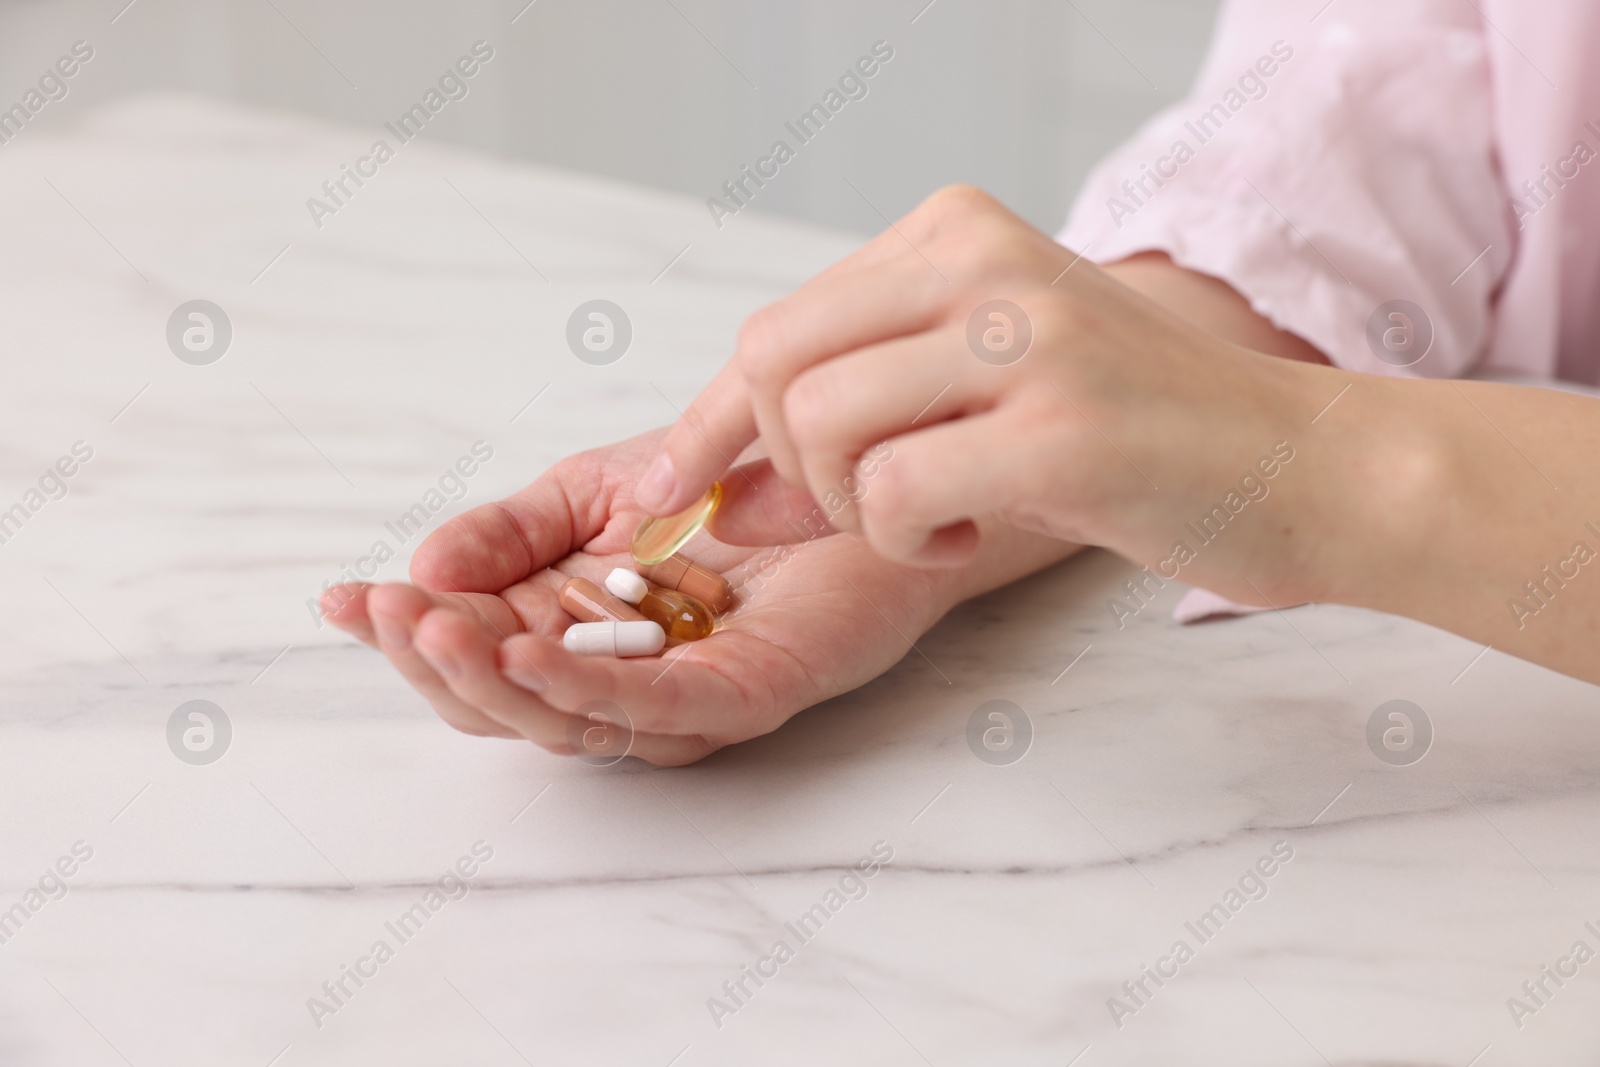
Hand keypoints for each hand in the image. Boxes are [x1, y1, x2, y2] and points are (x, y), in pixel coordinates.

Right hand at [321, 430, 955, 765]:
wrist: (852, 464)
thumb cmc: (736, 484)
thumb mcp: (597, 487)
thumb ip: (513, 529)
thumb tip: (423, 566)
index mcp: (578, 633)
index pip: (475, 654)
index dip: (403, 633)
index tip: (338, 597)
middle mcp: (622, 679)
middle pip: (508, 703)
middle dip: (433, 662)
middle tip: (380, 612)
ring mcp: (682, 697)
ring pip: (568, 719)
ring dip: (491, 681)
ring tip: (429, 630)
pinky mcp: (747, 694)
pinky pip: (656, 707)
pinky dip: (585, 686)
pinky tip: (526, 651)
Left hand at [636, 185, 1345, 607]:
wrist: (1303, 466)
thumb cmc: (1132, 438)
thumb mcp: (976, 401)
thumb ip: (850, 425)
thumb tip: (712, 490)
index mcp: (954, 233)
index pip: (776, 329)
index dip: (712, 427)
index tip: (672, 495)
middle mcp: (983, 257)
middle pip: (775, 367)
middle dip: (786, 469)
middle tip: (871, 505)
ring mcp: (1025, 333)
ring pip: (822, 427)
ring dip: (856, 509)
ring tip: (940, 515)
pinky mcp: (1061, 422)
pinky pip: (893, 493)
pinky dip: (910, 540)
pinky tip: (977, 532)